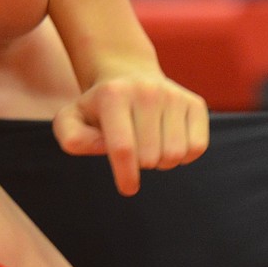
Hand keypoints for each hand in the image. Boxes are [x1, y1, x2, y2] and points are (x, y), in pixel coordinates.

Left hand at [52, 75, 208, 195]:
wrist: (128, 76)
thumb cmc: (96, 108)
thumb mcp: (70, 119)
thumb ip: (72, 138)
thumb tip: (102, 147)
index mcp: (113, 96)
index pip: (123, 147)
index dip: (126, 175)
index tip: (128, 189)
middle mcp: (146, 91)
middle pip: (150, 156)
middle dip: (140, 166)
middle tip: (132, 153)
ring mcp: (173, 95)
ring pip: (175, 154)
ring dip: (161, 163)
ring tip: (148, 149)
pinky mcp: (195, 103)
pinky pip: (197, 147)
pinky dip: (183, 157)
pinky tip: (168, 145)